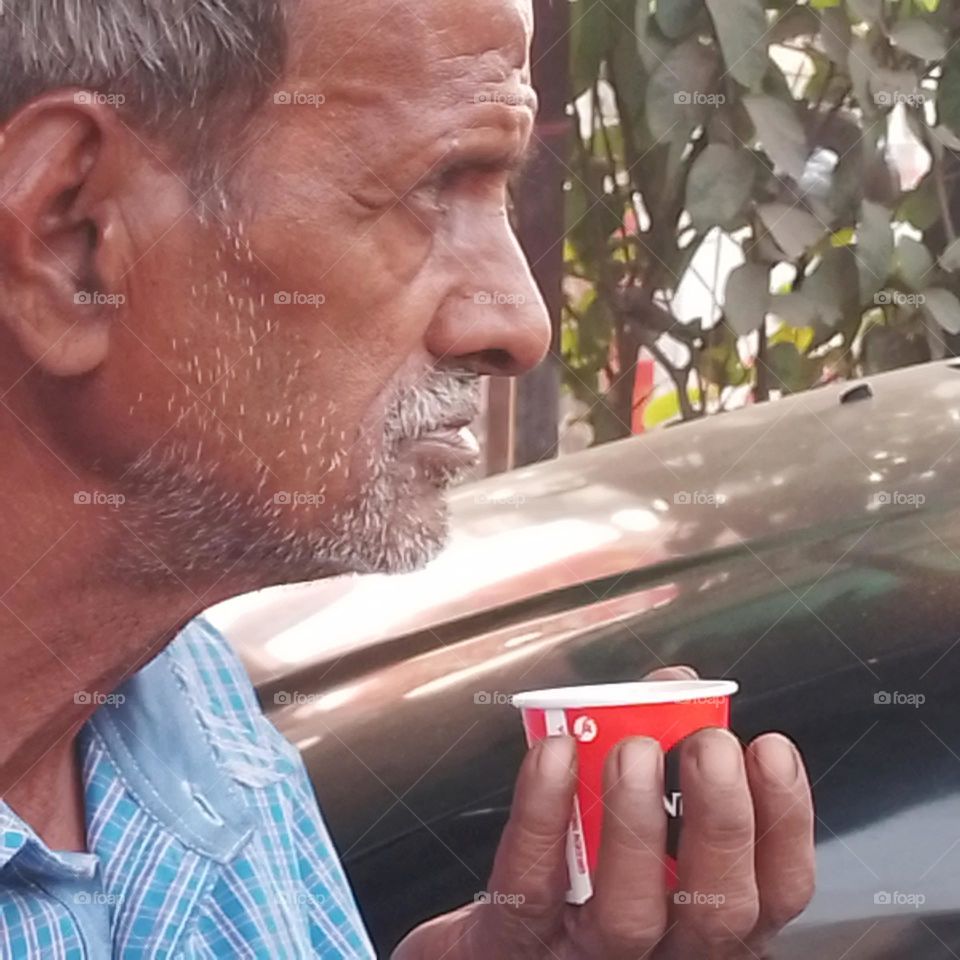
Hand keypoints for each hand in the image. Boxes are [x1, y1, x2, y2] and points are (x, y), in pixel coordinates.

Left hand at [393, 667, 814, 959]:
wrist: (493, 939)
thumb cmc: (574, 872)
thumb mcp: (629, 821)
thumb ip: (658, 748)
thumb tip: (677, 683)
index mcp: (701, 920)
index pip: (773, 890)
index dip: (785, 821)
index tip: (770, 748)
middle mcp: (662, 951)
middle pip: (718, 911)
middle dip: (722, 819)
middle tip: (710, 744)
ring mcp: (589, 956)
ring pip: (631, 912)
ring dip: (638, 821)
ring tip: (636, 750)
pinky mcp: (517, 944)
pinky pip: (534, 886)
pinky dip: (544, 813)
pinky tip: (554, 755)